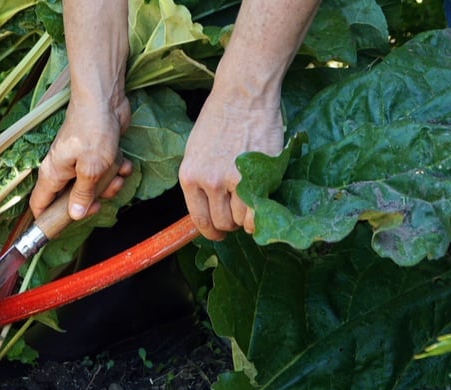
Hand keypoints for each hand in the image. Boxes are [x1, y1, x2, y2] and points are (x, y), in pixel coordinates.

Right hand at [29, 96, 132, 219]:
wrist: (105, 99)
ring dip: (109, 185)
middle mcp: (62, 169)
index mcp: (52, 174)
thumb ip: (82, 194)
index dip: (48, 221)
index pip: (40, 205)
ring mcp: (78, 161)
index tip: (63, 230)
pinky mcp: (95, 154)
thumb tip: (73, 215)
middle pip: (71, 200)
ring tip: (117, 174)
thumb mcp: (90, 169)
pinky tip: (123, 162)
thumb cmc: (93, 131)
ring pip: (92, 187)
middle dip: (91, 202)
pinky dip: (115, 170)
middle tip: (103, 199)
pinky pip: (104, 172)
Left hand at [179, 90, 283, 240]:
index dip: (211, 231)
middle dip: (230, 224)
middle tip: (239, 213)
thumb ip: (201, 180)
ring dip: (246, 218)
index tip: (219, 232)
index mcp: (189, 176)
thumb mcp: (197, 151)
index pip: (199, 220)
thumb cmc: (221, 118)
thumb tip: (210, 207)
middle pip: (221, 224)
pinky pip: (256, 214)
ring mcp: (232, 181)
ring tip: (251, 202)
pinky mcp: (256, 177)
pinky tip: (261, 205)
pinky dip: (260, 216)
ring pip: (239, 221)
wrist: (243, 95)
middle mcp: (208, 182)